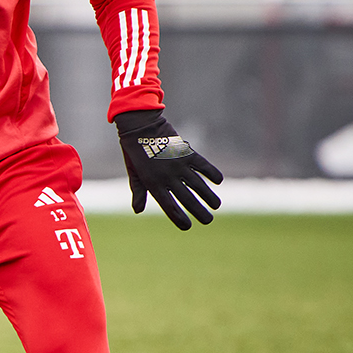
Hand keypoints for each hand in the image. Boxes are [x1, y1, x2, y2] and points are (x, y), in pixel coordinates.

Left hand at [115, 109, 222, 230]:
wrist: (140, 125)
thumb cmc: (135, 151)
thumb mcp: (134, 172)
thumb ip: (139, 191)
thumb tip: (138, 211)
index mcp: (152, 183)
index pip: (169, 207)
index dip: (179, 219)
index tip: (188, 226)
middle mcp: (167, 176)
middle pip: (187, 199)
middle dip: (199, 212)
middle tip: (208, 221)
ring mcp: (178, 164)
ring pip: (198, 185)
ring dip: (209, 196)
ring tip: (216, 205)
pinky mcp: (186, 152)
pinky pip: (202, 165)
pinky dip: (212, 172)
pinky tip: (218, 181)